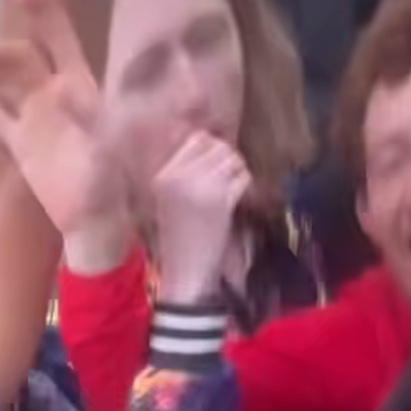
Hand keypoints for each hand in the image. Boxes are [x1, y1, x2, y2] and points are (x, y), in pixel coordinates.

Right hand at [0, 0, 131, 242]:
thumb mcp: (107, 144)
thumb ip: (88, 114)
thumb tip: (60, 86)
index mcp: (80, 85)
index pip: (61, 39)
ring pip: (4, 81)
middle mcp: (54, 94)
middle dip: (2, 51)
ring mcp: (34, 118)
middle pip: (23, 59)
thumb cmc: (111, 181)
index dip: (44, 13)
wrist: (94, 220)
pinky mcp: (19, 144)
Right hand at [153, 132, 251, 305]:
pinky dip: (245, 187)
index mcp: (165, 175)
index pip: (197, 139)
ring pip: (232, 158)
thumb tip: (213, 140)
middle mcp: (180, 176)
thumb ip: (186, 171)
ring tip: (230, 191)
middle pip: (217, 146)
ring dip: (237, 172)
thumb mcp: (171, 199)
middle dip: (227, 160)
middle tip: (226, 181)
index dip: (212, 150)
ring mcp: (200, 186)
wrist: (185, 271)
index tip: (215, 168)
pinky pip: (243, 177)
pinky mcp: (220, 200)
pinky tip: (235, 201)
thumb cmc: (180, 238)